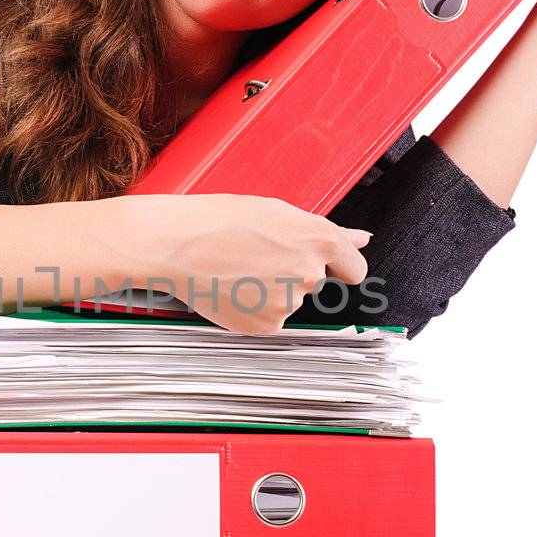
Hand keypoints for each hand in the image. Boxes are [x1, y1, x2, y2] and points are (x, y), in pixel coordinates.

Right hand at [119, 192, 371, 335]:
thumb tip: (362, 239)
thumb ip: (326, 231)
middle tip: (254, 255)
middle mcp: (310, 273)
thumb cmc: (219, 220)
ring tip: (237, 268)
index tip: (326, 266)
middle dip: (292, 272)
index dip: (339, 267)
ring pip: (289, 300)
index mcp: (319, 240)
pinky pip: (269, 318)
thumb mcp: (277, 212)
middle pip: (315, 282)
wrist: (175, 244)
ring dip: (270, 290)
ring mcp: (289, 303)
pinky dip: (253, 308)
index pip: (354, 269)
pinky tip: (231, 287)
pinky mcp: (266, 325)